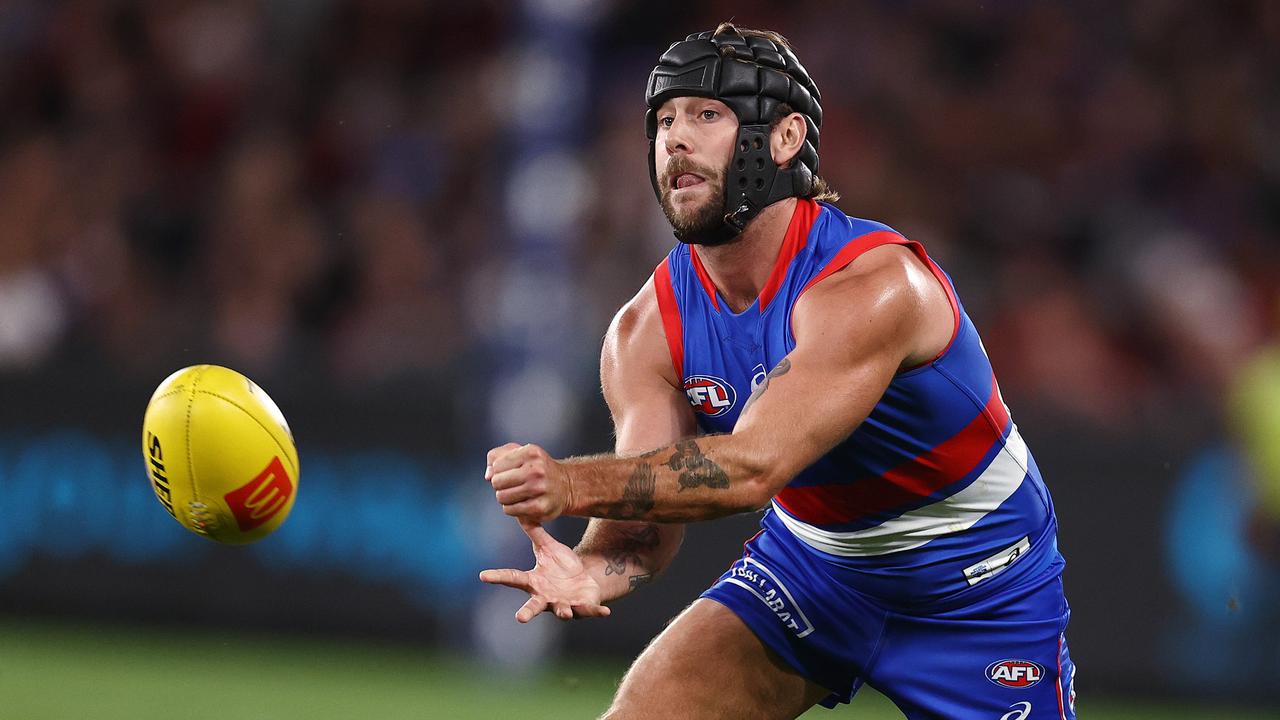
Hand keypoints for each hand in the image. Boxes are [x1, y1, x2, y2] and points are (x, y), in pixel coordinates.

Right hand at [479, 520, 609, 621]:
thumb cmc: (562, 566)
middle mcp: (546, 597)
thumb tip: (521, 512)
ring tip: (563, 612)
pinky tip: (605, 611)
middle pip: (533, 606)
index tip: (483, 576)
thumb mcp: (548, 548)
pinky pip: (589, 610)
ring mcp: (564, 604)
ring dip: (563, 612)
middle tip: (520, 618)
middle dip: (527, 612)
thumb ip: (535, 533)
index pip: (513, 578)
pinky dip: (596, 611)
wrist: (585, 580)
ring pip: (561, 611)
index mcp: (535, 582)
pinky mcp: (583, 607)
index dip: (498, 577)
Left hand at [485, 442, 570, 523]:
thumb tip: (488, 475)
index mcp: (531, 452)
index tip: (512, 472)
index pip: (496, 465)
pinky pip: (509, 510)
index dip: (499, 471)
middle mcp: (537, 470)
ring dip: (505, 497)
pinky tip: (523, 503)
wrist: (566, 486)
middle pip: (496, 482)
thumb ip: (497, 456)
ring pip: (501, 497)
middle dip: (500, 485)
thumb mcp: (520, 452)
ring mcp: (539, 489)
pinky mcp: (539, 508)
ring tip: (518, 493)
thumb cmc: (537, 468)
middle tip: (513, 484)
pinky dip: (512, 508)